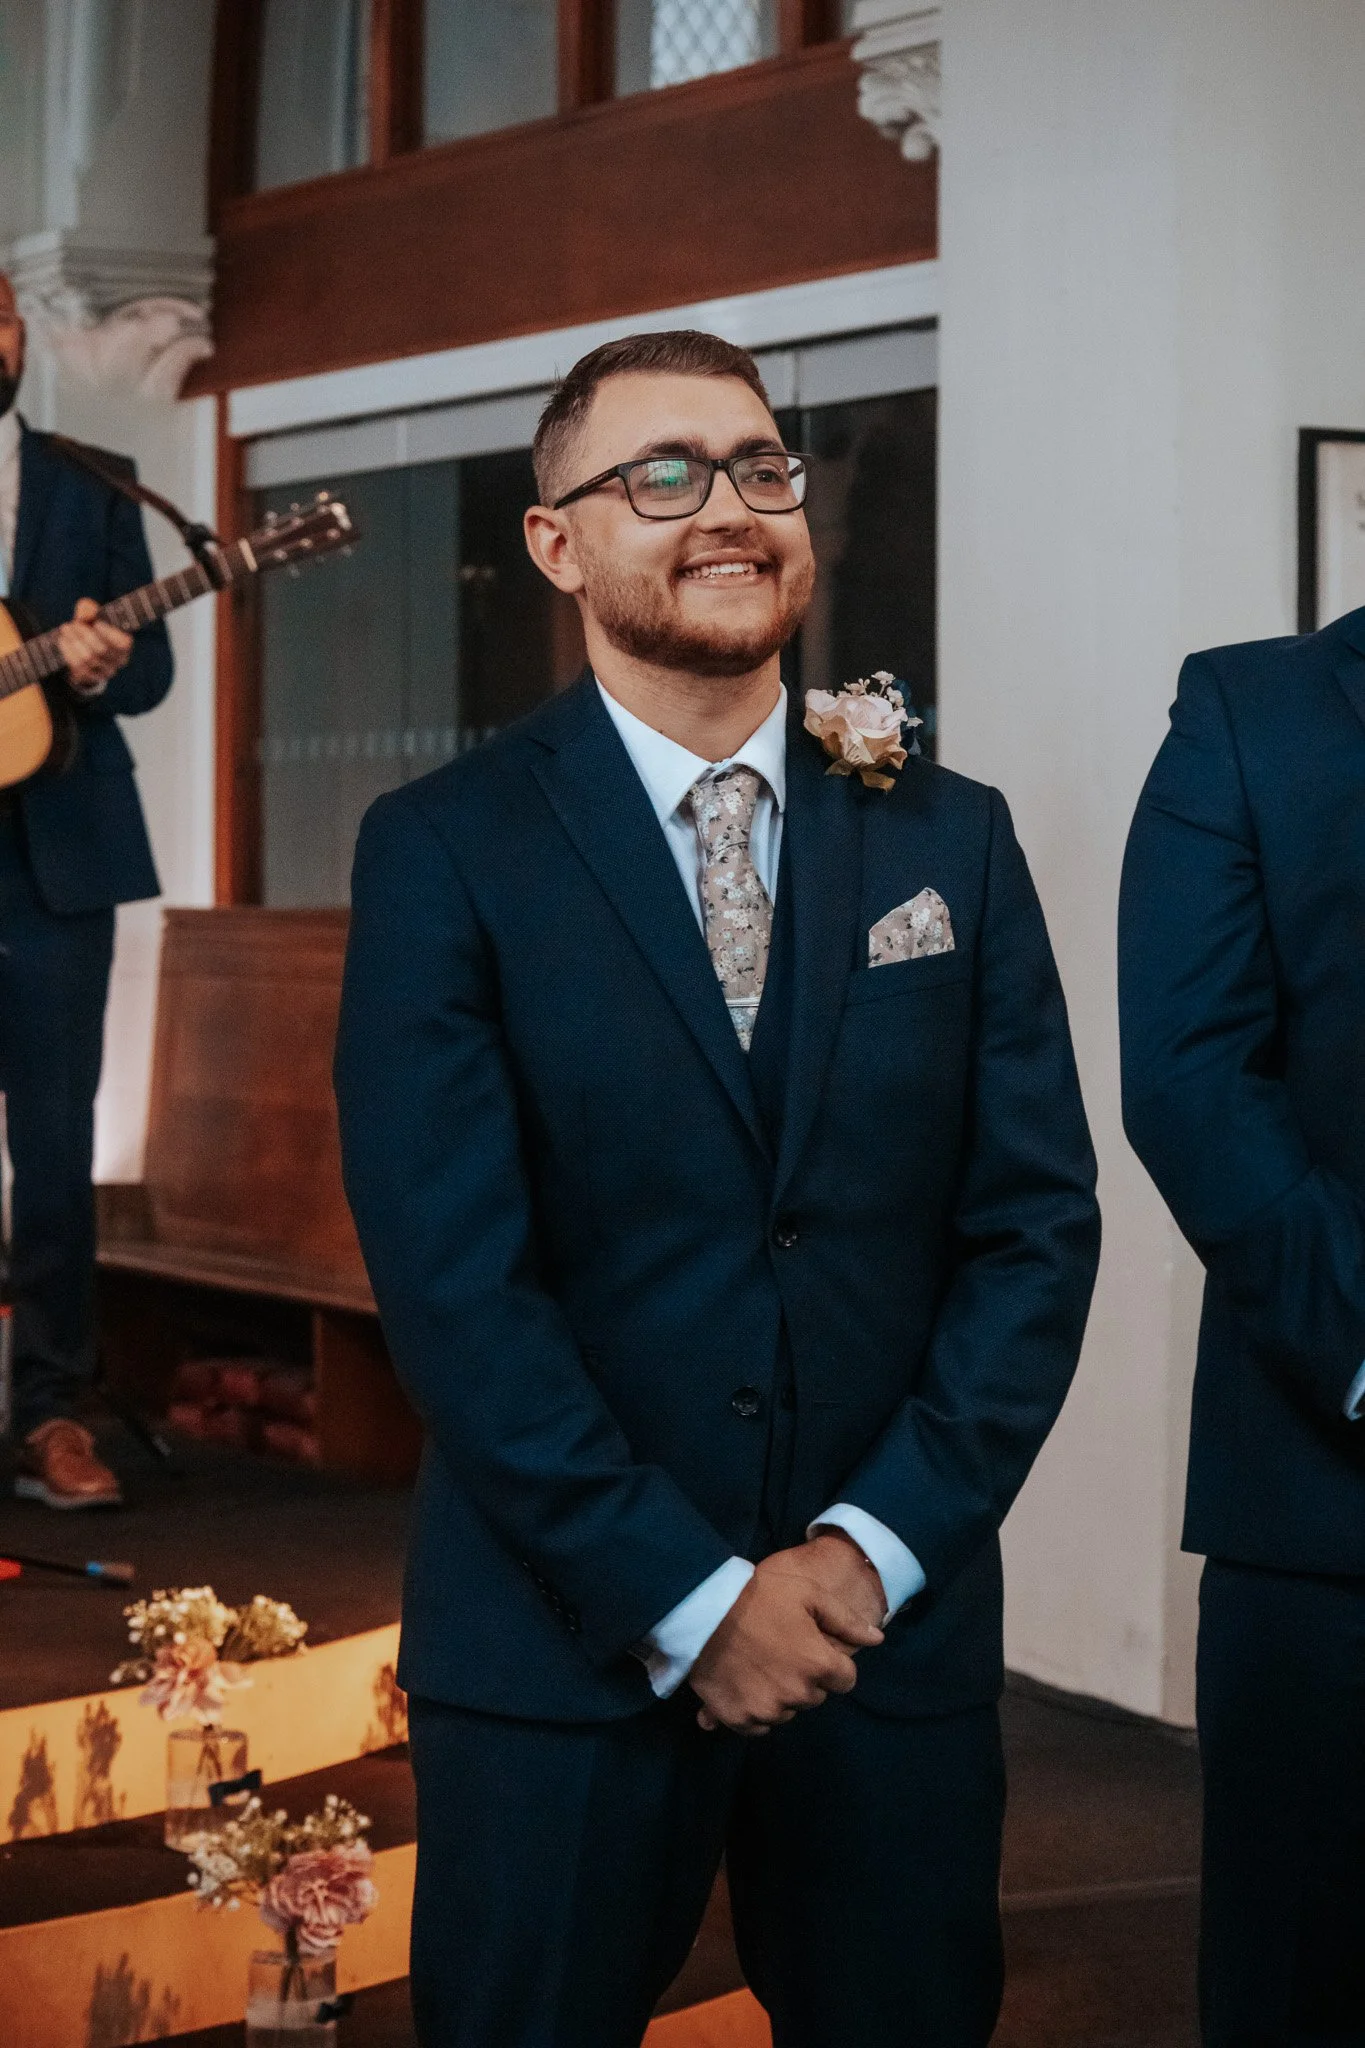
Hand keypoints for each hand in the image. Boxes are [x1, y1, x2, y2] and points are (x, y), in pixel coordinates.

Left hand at [57, 598, 131, 695]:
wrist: (85, 648)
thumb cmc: (91, 627)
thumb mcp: (92, 614)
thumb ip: (89, 608)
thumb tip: (85, 617)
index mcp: (125, 645)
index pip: (123, 643)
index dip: (109, 633)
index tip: (96, 623)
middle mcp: (119, 661)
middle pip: (101, 649)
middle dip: (84, 635)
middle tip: (72, 625)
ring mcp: (106, 671)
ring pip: (88, 658)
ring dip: (74, 642)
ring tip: (65, 629)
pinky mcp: (91, 678)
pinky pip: (78, 666)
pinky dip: (68, 651)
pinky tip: (63, 641)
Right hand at [689, 1542, 883, 1736]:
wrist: (701, 1610)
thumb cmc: (758, 1596)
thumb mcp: (808, 1593)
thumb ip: (847, 1621)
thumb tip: (878, 1640)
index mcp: (819, 1665)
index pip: (845, 1680)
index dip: (830, 1661)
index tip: (809, 1646)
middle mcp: (797, 1695)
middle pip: (815, 1696)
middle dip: (805, 1677)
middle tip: (780, 1650)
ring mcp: (766, 1710)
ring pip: (787, 1711)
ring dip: (780, 1695)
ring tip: (758, 1664)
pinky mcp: (738, 1719)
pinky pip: (758, 1726)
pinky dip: (754, 1709)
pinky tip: (742, 1683)